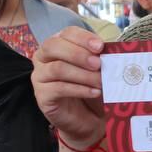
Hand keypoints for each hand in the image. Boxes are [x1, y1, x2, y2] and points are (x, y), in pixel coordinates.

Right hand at [31, 26, 106, 147]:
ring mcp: (39, 77)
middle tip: (99, 64)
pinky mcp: (41, 96)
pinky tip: (94, 92)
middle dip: (79, 54)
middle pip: (54, 46)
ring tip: (101, 81)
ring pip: (57, 68)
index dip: (83, 38)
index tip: (100, 46)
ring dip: (83, 74)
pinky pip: (58, 88)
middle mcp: (43, 58)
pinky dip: (80, 89)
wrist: (88, 118)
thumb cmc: (92, 88)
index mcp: (58, 45)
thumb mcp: (98, 70)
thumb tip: (111, 49)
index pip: (66, 33)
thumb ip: (100, 57)